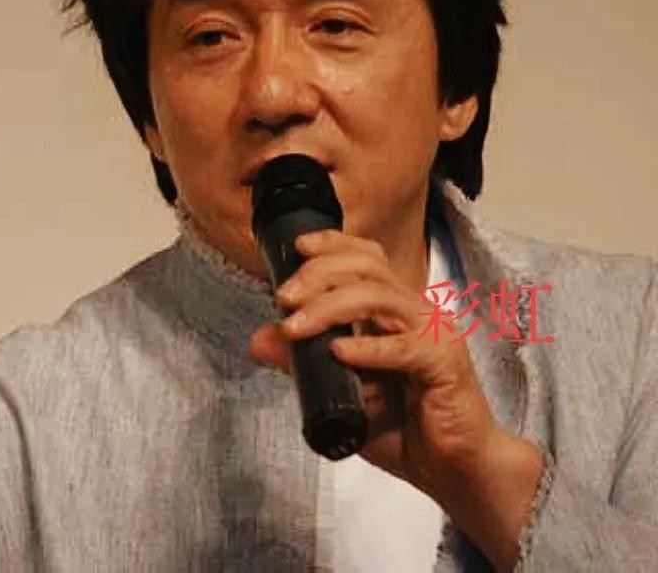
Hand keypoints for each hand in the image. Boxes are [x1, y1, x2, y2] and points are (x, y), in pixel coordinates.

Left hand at [249, 230, 543, 568]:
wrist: (455, 469)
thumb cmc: (403, 427)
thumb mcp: (341, 392)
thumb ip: (303, 365)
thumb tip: (259, 341)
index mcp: (394, 310)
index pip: (366, 257)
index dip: (332, 244)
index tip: (295, 248)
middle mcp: (416, 312)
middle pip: (367, 267)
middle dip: (319, 274)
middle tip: (283, 298)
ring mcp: (433, 334)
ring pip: (378, 298)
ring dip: (330, 307)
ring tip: (296, 327)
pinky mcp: (444, 364)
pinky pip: (403, 347)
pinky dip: (367, 348)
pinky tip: (340, 353)